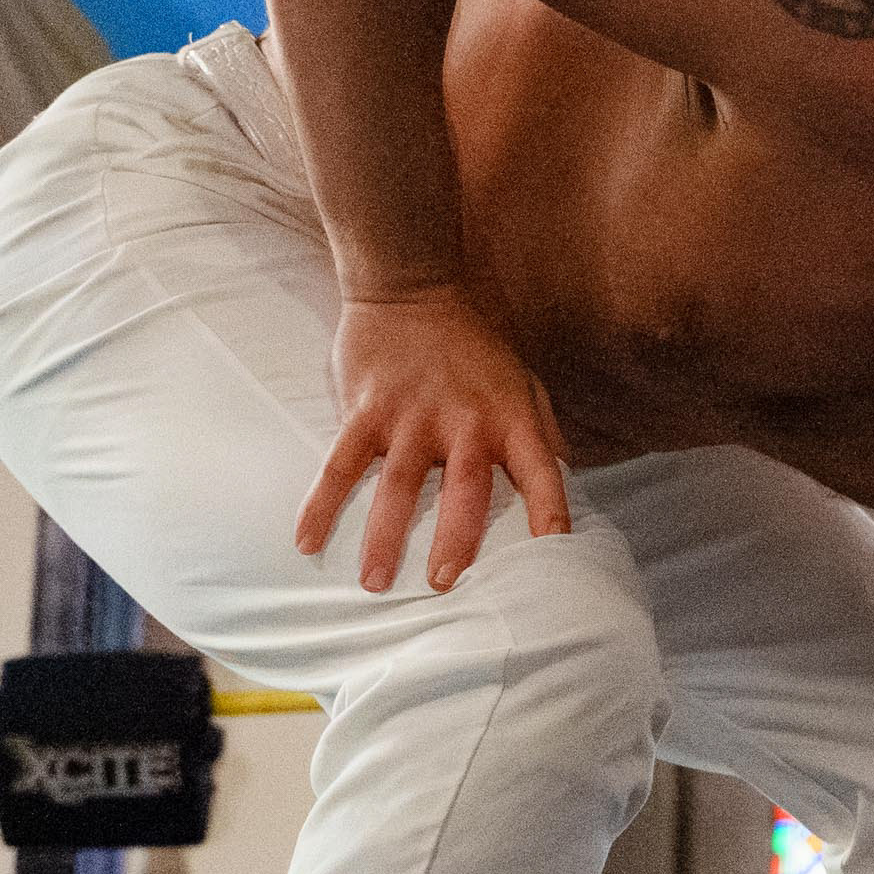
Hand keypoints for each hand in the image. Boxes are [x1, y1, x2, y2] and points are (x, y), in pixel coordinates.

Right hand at [295, 292, 571, 591]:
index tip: (555, 556)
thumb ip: (544, 432)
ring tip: (375, 583)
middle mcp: (465, 420)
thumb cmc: (473, 346)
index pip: (542, 472)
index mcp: (510, 417)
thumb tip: (567, 482)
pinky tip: (306, 541)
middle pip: (465, 489)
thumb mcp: (523, 381)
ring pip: (399, 485)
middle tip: (445, 584)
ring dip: (384, 537)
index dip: (551, 513)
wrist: (411, 288)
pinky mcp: (366, 408)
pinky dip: (322, 503)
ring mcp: (412, 414)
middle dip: (457, 540)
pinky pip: (340, 463)